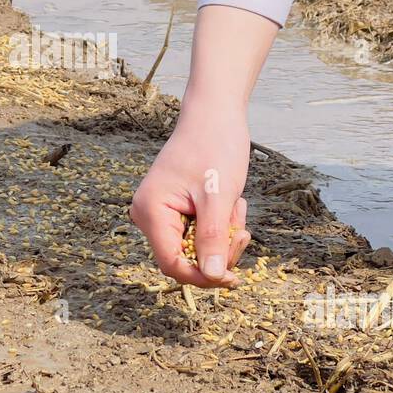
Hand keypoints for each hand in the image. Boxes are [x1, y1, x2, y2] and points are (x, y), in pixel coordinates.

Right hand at [130, 103, 251, 287]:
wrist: (214, 114)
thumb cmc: (214, 146)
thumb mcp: (218, 196)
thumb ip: (213, 238)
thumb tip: (213, 277)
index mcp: (151, 211)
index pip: (172, 264)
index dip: (202, 277)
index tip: (233, 278)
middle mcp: (150, 215)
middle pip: (185, 259)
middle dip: (218, 251)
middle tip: (242, 231)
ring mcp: (161, 213)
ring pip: (196, 248)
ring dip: (223, 236)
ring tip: (236, 206)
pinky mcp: (175, 210)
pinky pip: (200, 233)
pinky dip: (220, 226)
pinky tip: (230, 203)